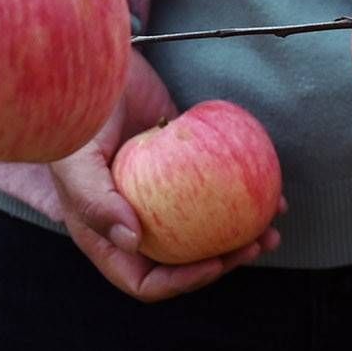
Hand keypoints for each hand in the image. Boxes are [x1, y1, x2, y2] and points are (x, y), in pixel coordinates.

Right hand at [46, 55, 283, 300]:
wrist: (99, 68)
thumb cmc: (78, 118)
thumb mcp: (76, 162)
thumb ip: (96, 203)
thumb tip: (133, 240)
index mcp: (107, 235)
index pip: (143, 279)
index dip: (179, 282)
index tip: (214, 262)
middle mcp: (137, 222)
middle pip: (184, 260)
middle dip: (222, 262)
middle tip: (256, 245)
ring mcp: (163, 196)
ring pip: (206, 229)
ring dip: (240, 236)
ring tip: (272, 230)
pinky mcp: (185, 166)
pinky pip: (219, 188)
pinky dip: (245, 194)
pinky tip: (275, 194)